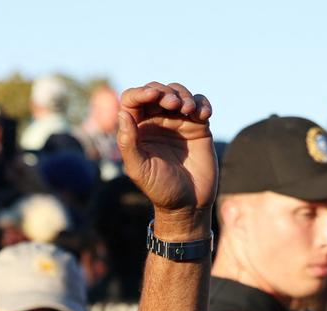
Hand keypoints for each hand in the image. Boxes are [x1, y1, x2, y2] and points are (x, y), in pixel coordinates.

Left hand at [117, 82, 215, 233]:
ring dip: (183, 95)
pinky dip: (202, 102)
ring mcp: (178, 123)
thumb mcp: (139, 169)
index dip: (141, 93)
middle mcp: (156, 123)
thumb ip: (128, 142)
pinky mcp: (198, 126)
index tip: (153, 96)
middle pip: (156, 91)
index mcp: (137, 130)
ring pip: (179, 93)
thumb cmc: (160, 189)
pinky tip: (203, 114)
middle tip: (173, 105)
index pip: (132, 100)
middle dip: (164, 92)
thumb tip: (122, 113)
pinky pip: (200, 104)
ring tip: (188, 110)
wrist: (189, 203)